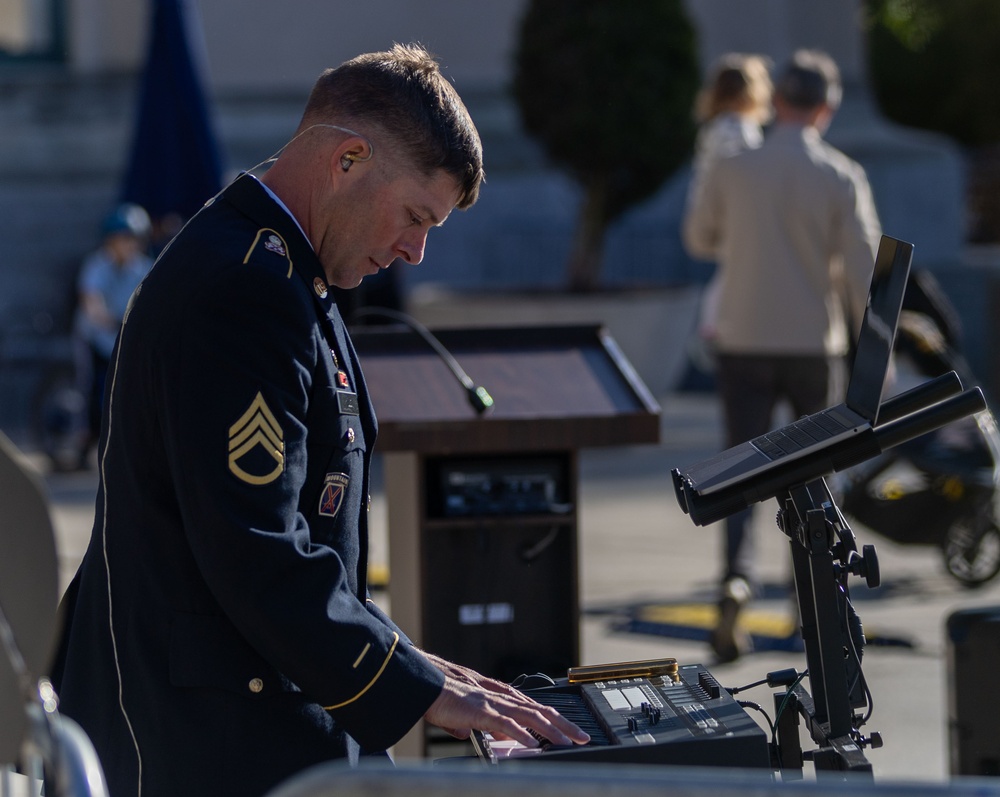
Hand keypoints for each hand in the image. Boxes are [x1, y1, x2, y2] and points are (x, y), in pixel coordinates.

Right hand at [420, 651, 589, 748]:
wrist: (425, 686)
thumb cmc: (443, 697)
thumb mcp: (470, 714)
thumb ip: (483, 724)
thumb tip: (492, 737)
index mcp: (500, 698)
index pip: (535, 709)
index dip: (555, 720)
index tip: (571, 731)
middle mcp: (500, 698)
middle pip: (540, 711)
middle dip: (564, 725)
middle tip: (583, 737)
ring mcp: (492, 704)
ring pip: (529, 717)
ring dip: (551, 731)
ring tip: (568, 742)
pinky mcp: (479, 712)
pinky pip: (505, 724)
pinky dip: (521, 734)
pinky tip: (533, 744)